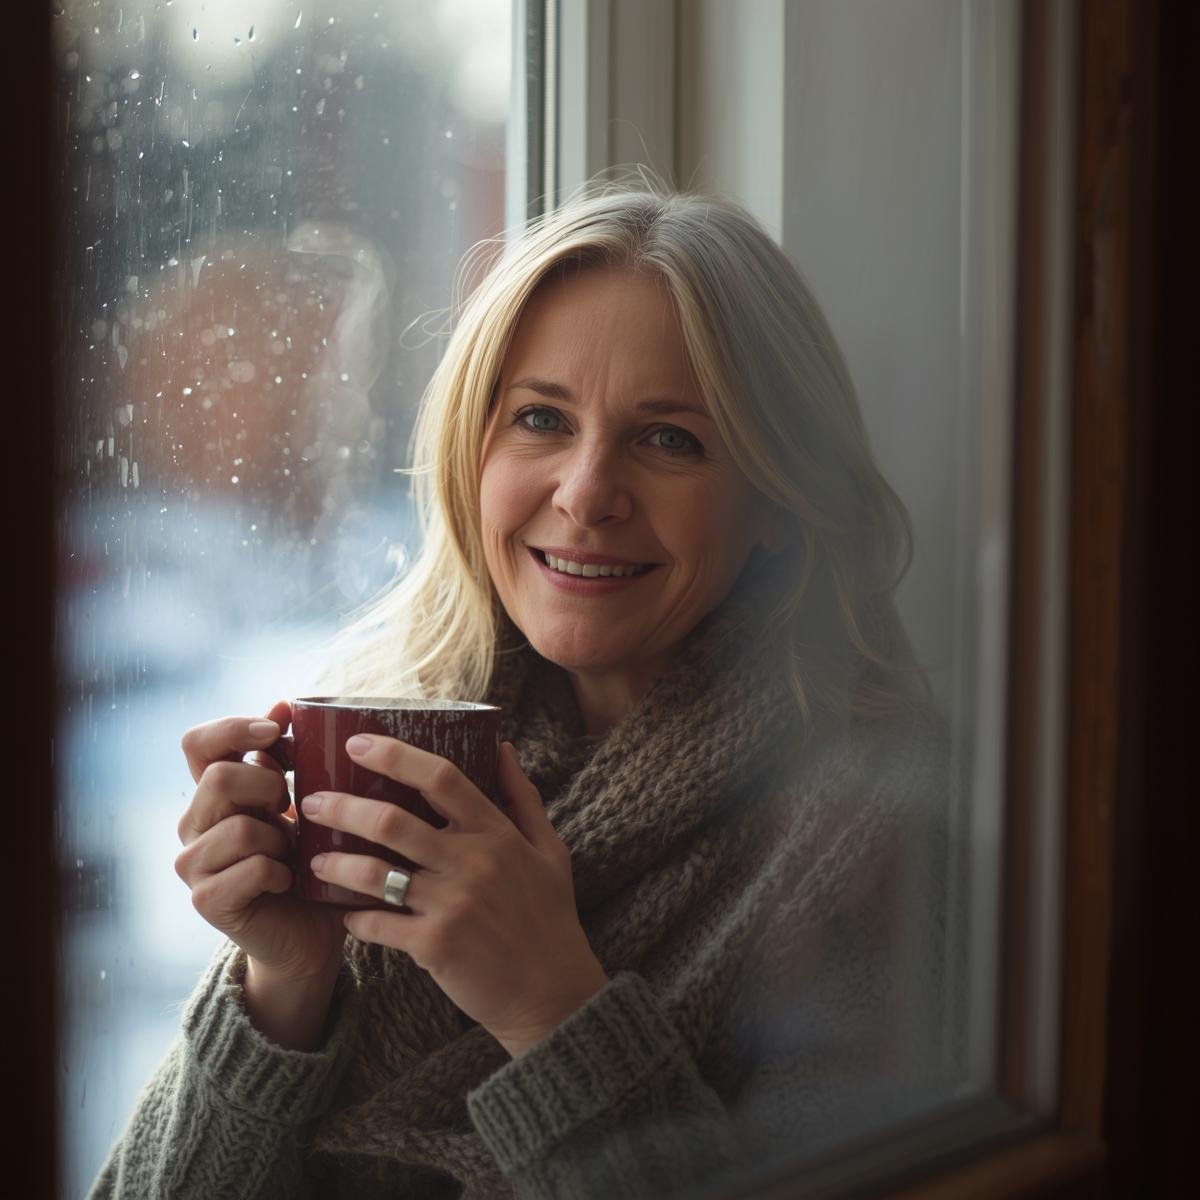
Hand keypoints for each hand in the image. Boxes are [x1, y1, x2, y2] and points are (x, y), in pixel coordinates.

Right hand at [175, 701, 347, 988]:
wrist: (310, 934)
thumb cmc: (313, 861)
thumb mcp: (308, 802)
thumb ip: (290, 759)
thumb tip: (283, 704)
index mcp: (213, 792)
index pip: (197, 741)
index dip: (234, 727)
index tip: (276, 730)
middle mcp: (193, 824)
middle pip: (220, 778)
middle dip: (270, 787)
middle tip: (291, 808)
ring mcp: (193, 864)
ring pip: (240, 827)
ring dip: (281, 839)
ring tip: (293, 853)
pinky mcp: (207, 901)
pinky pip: (250, 870)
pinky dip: (281, 872)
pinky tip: (289, 881)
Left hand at [301, 736, 607, 1055]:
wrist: (552, 992)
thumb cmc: (549, 916)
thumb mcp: (549, 850)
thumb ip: (522, 797)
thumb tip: (503, 747)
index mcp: (496, 832)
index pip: (441, 777)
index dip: (395, 755)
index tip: (357, 742)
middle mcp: (472, 862)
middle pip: (392, 822)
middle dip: (343, 807)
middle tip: (311, 801)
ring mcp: (452, 904)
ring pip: (376, 874)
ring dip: (336, 864)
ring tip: (313, 859)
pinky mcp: (435, 945)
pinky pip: (378, 925)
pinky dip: (355, 919)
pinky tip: (345, 915)